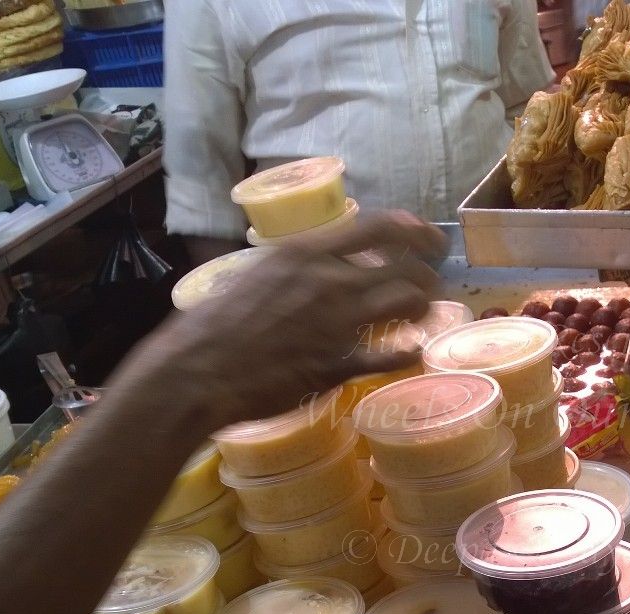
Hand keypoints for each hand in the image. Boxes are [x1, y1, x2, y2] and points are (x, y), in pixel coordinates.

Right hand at [119, 212, 447, 432]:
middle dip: (428, 274)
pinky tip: (414, 350)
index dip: (415, 231)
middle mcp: (328, 281)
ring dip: (423, 307)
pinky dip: (409, 351)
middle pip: (405, 266)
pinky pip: (391, 355)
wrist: (198, 371)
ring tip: (422, 315)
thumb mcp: (255, 274)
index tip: (430, 240)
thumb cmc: (214, 323)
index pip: (378, 226)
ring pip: (408, 302)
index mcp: (304, 253)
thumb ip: (293, 267)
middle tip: (432, 284)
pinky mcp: (338, 365)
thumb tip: (317, 264)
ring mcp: (337, 324)